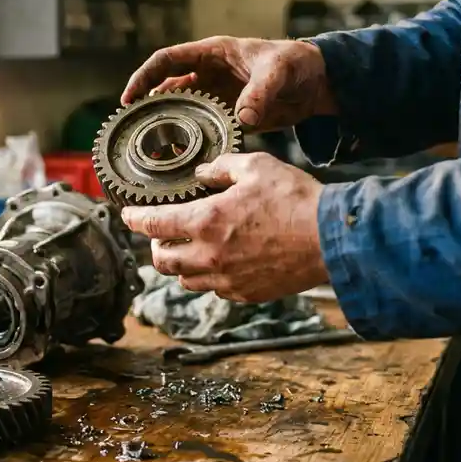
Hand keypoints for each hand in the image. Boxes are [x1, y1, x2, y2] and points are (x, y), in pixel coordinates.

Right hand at [121, 36, 335, 131]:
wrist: (318, 82)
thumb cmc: (297, 63)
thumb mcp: (278, 71)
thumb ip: (260, 92)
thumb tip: (242, 117)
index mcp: (212, 54)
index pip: (166, 61)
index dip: (144, 77)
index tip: (129, 98)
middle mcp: (208, 75)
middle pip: (166, 89)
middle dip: (148, 108)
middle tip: (133, 131)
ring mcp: (217, 97)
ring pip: (181, 111)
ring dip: (167, 128)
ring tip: (153, 150)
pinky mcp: (229, 117)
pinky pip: (203, 129)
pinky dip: (191, 142)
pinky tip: (182, 159)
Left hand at [121, 153, 329, 301]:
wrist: (331, 239)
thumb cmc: (296, 200)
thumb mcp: (256, 167)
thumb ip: (222, 167)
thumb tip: (203, 171)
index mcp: (206, 222)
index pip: (153, 224)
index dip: (135, 219)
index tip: (129, 215)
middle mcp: (210, 256)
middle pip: (162, 260)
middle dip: (156, 245)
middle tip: (163, 233)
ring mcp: (227, 280)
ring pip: (186, 279)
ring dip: (181, 264)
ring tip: (191, 249)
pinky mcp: (246, 294)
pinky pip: (215, 290)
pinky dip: (210, 277)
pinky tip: (222, 262)